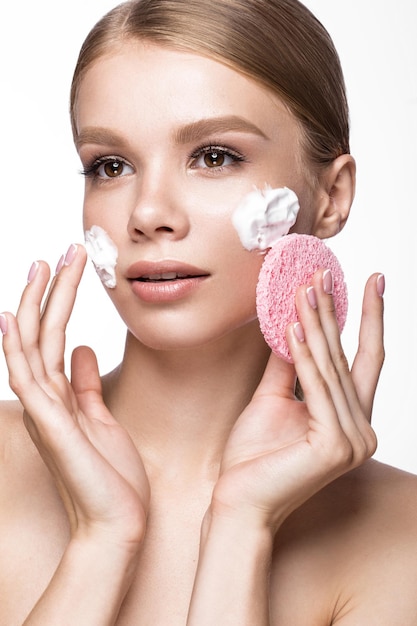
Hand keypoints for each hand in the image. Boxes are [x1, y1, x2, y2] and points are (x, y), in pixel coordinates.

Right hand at [1, 245, 149, 548]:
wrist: (116, 523)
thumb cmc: (111, 475)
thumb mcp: (101, 417)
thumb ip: (85, 383)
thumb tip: (80, 348)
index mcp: (59, 396)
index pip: (54, 337)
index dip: (59, 301)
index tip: (68, 268)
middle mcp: (45, 398)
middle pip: (41, 332)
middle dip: (51, 290)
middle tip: (62, 252)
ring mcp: (43, 410)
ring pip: (31, 345)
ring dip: (36, 304)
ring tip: (45, 265)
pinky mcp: (50, 424)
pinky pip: (27, 377)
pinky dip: (17, 347)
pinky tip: (11, 318)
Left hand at [212, 270, 383, 527]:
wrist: (237, 499)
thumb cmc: (253, 456)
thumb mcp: (272, 399)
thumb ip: (287, 365)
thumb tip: (291, 324)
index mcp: (350, 419)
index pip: (365, 359)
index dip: (370, 318)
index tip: (371, 281)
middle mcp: (360, 430)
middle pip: (346, 358)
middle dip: (333, 312)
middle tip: (324, 272)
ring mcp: (352, 440)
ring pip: (331, 368)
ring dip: (315, 325)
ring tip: (305, 288)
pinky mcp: (334, 446)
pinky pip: (315, 387)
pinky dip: (304, 356)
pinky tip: (295, 326)